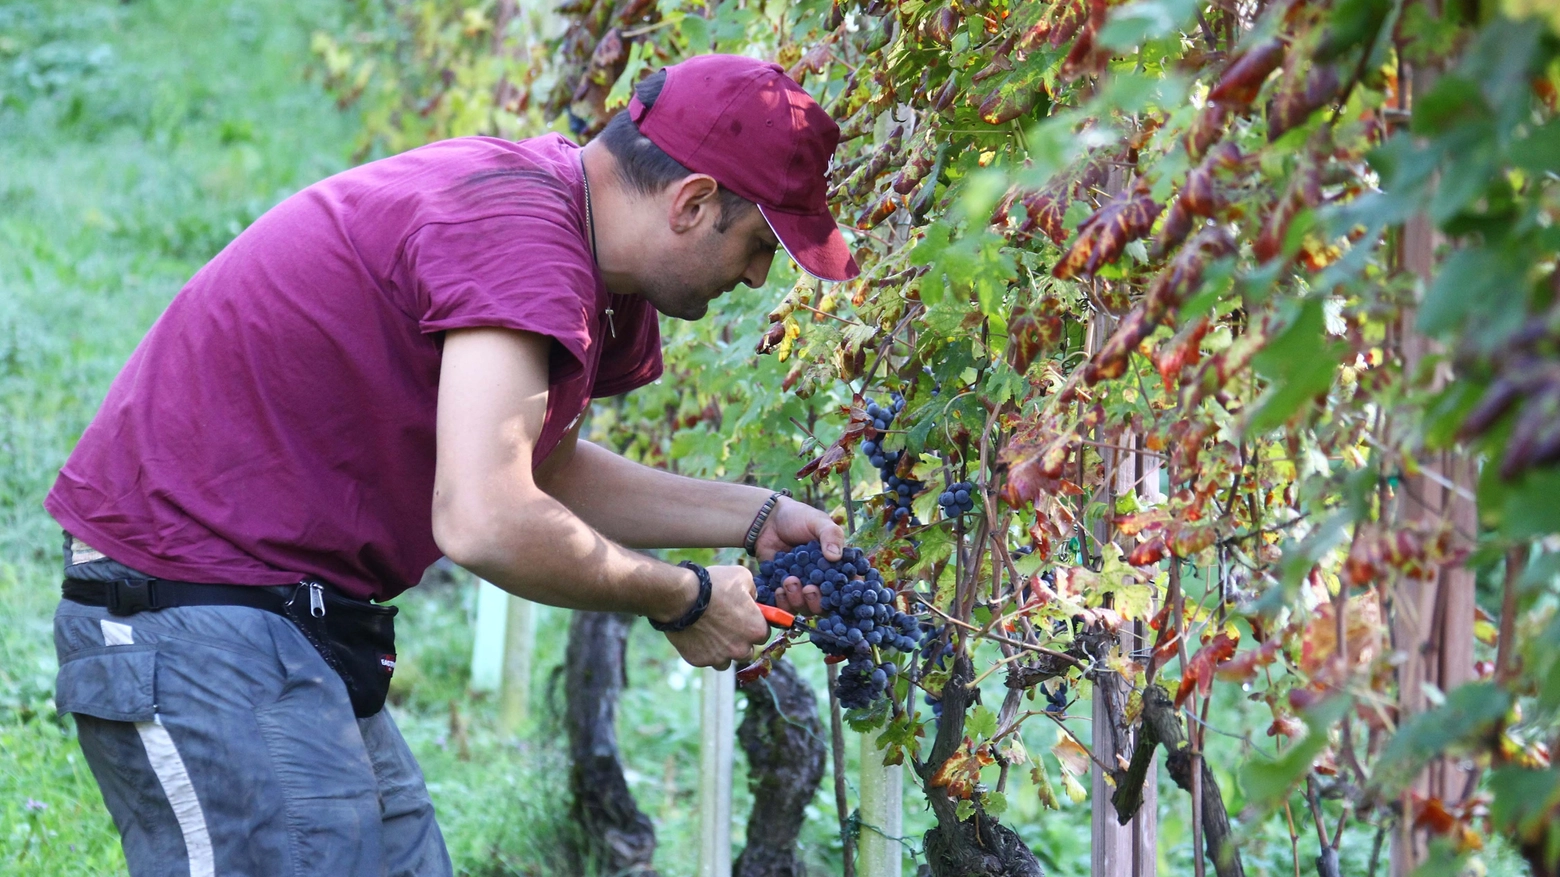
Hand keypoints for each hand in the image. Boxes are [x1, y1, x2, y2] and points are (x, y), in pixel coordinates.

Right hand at [663, 565, 770, 669]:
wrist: (681, 598)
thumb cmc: (714, 585)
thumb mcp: (742, 577)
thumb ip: (752, 591)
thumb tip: (752, 599)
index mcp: (756, 630)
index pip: (763, 634)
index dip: (753, 625)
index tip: (744, 619)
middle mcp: (742, 649)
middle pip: (747, 651)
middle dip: (739, 641)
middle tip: (727, 626)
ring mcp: (720, 657)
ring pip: (726, 661)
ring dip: (722, 651)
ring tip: (710, 633)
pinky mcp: (700, 661)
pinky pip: (705, 659)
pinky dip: (702, 651)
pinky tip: (696, 635)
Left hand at [753, 497, 845, 616]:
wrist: (767, 521)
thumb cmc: (798, 518)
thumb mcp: (818, 522)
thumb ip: (830, 535)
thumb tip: (835, 556)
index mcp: (837, 566)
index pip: (849, 586)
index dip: (849, 595)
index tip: (840, 594)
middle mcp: (822, 581)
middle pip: (827, 605)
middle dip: (818, 601)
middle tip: (809, 588)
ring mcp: (803, 588)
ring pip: (806, 608)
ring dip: (798, 600)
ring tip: (789, 581)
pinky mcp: (784, 591)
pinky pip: (786, 606)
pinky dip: (783, 602)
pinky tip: (778, 589)